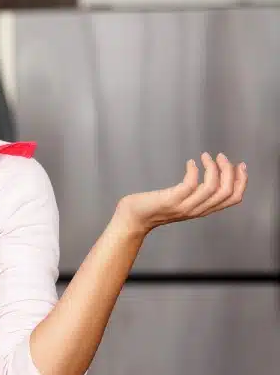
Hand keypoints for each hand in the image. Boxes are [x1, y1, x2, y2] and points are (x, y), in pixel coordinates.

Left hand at [114, 152, 246, 236]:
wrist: (133, 218)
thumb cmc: (154, 206)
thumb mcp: (183, 201)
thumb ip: (197, 193)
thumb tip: (212, 174)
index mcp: (203, 210)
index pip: (233, 198)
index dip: (241, 181)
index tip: (240, 165)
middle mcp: (197, 210)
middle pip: (227, 192)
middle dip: (229, 171)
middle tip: (221, 157)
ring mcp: (185, 206)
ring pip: (213, 187)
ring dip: (213, 168)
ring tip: (206, 156)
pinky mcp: (172, 201)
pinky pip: (191, 184)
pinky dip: (194, 170)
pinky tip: (190, 162)